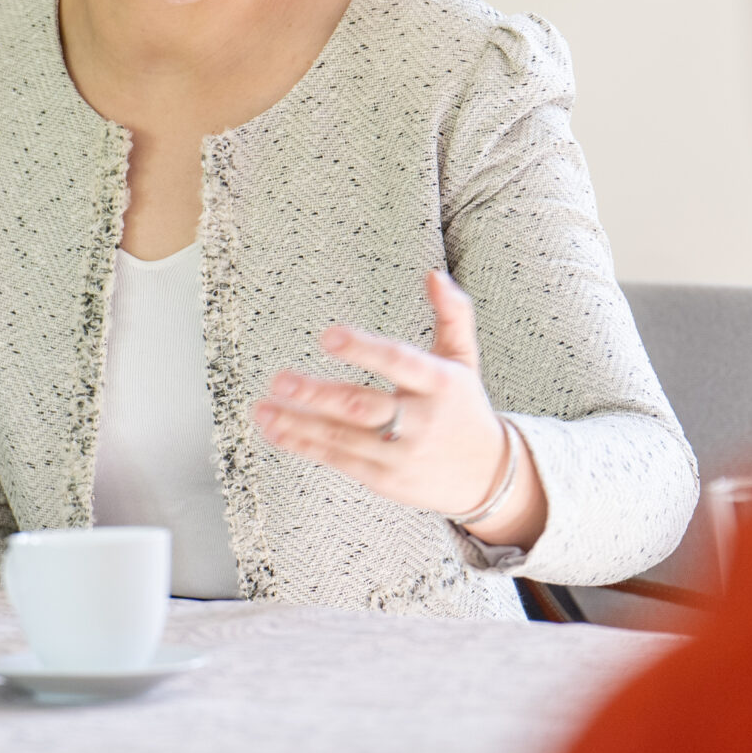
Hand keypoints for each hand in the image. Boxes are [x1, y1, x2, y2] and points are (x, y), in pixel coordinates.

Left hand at [251, 270, 546, 548]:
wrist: (487, 475)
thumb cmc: (464, 407)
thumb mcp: (464, 359)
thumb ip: (452, 313)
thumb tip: (432, 274)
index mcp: (440, 383)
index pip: (400, 362)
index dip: (364, 349)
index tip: (328, 337)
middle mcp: (421, 420)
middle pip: (362, 406)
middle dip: (317, 394)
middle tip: (281, 379)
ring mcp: (401, 454)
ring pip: (342, 437)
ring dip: (298, 422)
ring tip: (263, 408)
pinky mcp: (385, 478)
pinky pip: (339, 459)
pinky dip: (304, 444)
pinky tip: (277, 430)